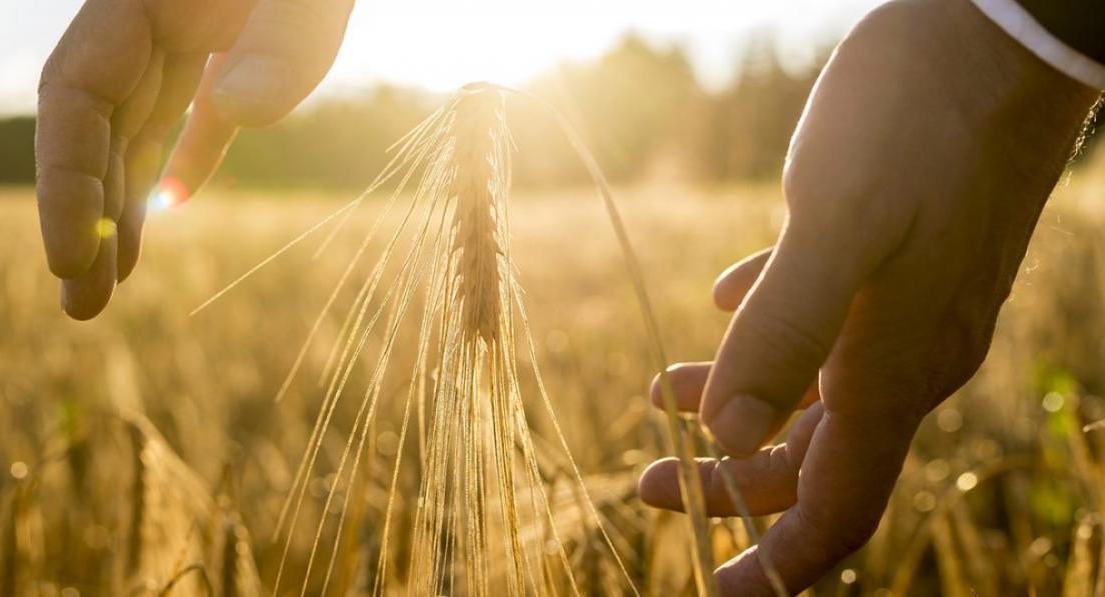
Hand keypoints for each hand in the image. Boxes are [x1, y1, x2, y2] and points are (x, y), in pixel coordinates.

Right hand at [36, 0, 353, 318]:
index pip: (75, 94)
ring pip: (139, 127)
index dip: (64, 180)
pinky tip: (168, 211)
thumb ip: (280, 39)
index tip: (70, 260)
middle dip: (84, 219)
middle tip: (81, 309)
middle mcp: (151, 15)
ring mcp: (190, 29)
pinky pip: (199, 112)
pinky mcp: (234, 45)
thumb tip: (237, 110)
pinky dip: (185, 158)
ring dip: (122, 205)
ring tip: (108, 287)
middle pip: (96, 126)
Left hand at [637, 0, 1098, 592]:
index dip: (776, 563)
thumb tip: (732, 442)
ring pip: (812, 389)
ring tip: (660, 392)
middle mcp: (906, 353)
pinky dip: (766, 330)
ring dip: (735, 401)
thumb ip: (784, 334)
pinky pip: (823, 320)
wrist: (999, 29)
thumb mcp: (839, 226)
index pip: (837, 506)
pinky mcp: (897, 252)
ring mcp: (906, 303)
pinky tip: (725, 307)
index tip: (713, 593)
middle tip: (642, 482)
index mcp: (893, 368)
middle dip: (726, 483)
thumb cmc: (918, 118)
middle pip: (812, 458)